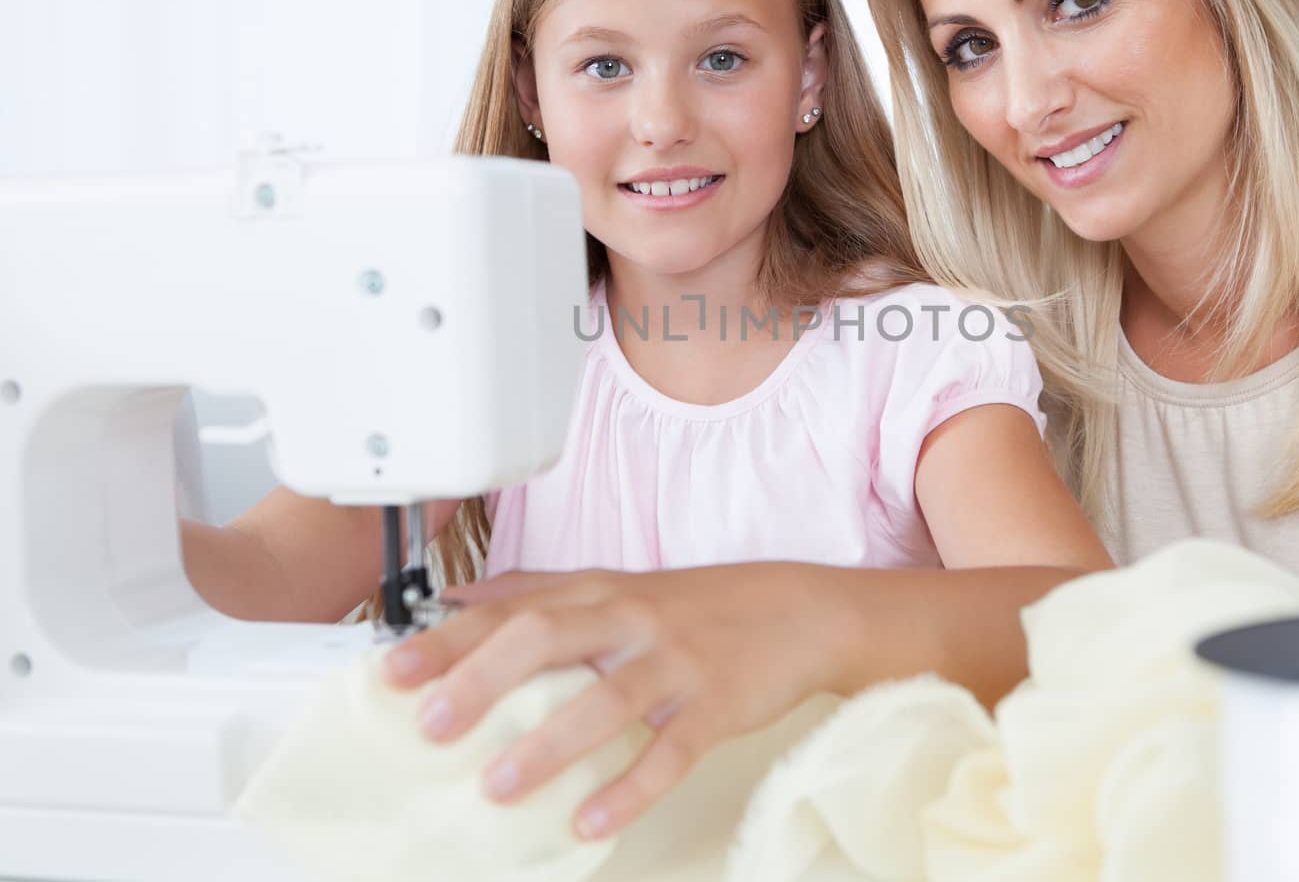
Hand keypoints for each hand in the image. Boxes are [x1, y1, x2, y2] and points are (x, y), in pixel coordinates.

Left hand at [380, 562, 849, 839]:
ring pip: (607, 698)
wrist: (799, 611)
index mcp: (600, 593)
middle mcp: (631, 620)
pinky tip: (591, 821)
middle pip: (547, 637)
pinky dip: (631, 788)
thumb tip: (456, 601)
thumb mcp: (617, 583)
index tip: (392, 670)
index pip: (513, 608)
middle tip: (430, 725)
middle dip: (483, 680)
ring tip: (497, 786)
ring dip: (549, 745)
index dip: (450, 639)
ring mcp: (676, 662)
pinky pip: (672, 751)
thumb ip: (537, 589)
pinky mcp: (718, 705)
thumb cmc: (698, 605)